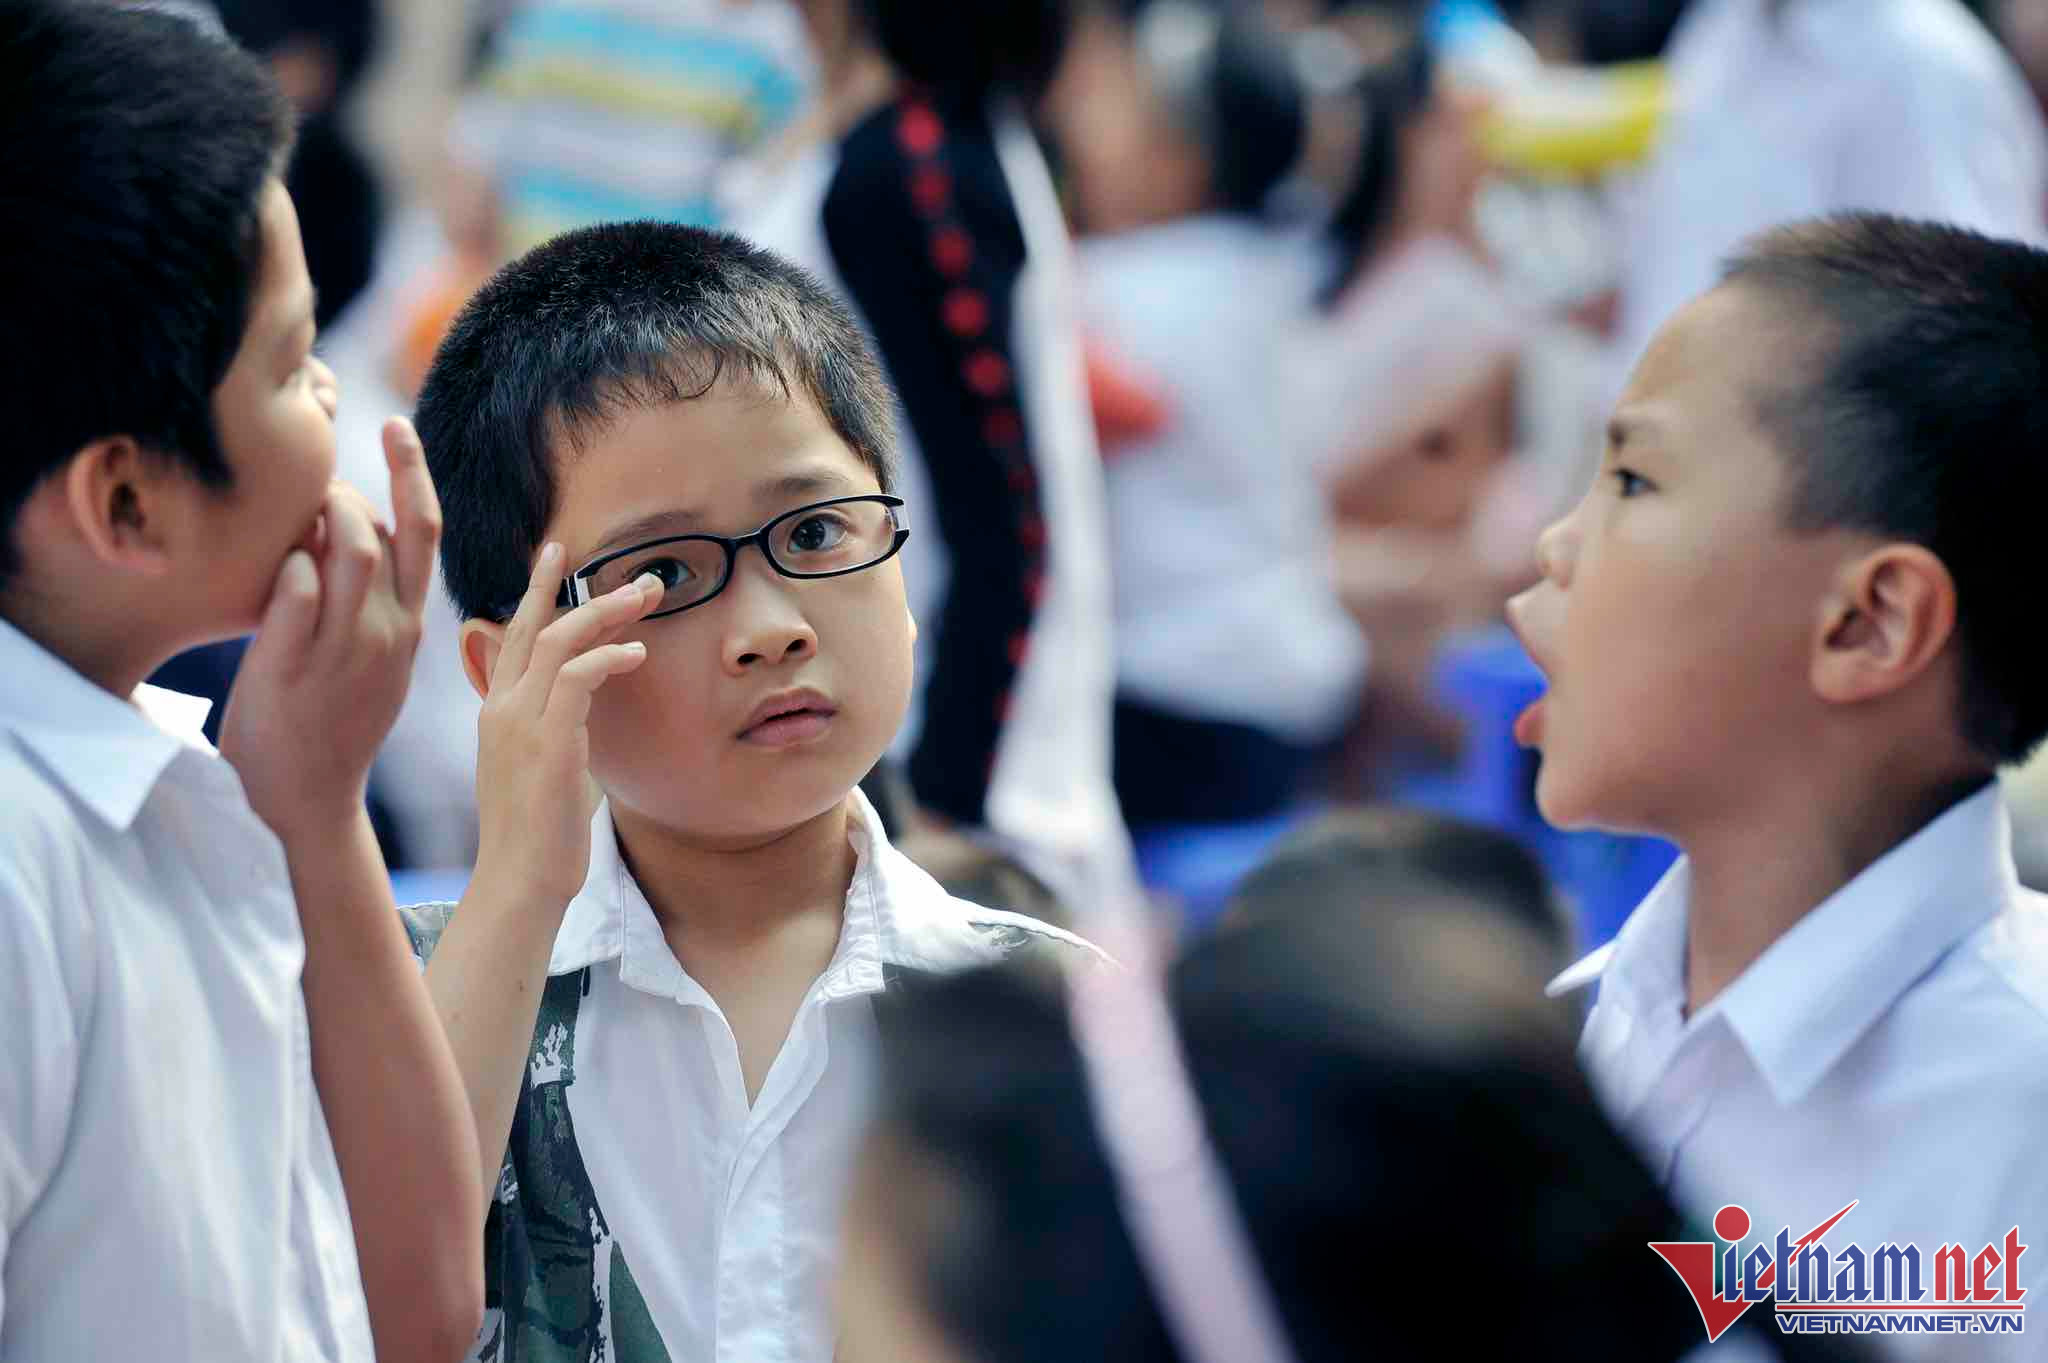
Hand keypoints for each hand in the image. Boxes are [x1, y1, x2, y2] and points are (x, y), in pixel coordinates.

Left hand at [220, 417, 440, 839]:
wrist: (310, 796)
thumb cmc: (332, 722)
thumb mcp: (376, 661)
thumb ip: (375, 604)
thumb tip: (358, 539)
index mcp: (410, 625)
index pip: (425, 531)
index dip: (414, 472)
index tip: (397, 426)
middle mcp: (388, 630)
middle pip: (392, 529)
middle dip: (364, 481)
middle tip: (338, 457)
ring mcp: (345, 647)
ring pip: (352, 550)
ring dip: (322, 515)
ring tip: (295, 519)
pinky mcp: (296, 665)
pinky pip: (299, 592)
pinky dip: (289, 563)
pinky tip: (276, 565)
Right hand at [472, 542, 665, 911]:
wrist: (519, 880)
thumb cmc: (537, 833)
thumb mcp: (541, 768)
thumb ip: (556, 728)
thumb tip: (584, 707)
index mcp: (496, 712)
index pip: (514, 636)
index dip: (536, 593)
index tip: (558, 558)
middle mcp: (501, 708)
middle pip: (533, 625)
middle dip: (572, 585)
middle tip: (625, 569)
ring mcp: (519, 722)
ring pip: (559, 641)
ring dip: (605, 613)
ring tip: (646, 598)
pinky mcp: (547, 741)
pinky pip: (577, 677)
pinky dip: (609, 658)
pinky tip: (637, 654)